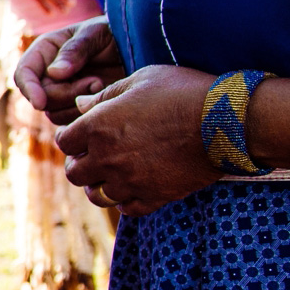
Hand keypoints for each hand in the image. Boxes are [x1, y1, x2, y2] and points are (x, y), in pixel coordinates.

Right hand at [15, 17, 126, 125]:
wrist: (139, 49)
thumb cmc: (115, 33)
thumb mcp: (96, 34)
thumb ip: (75, 50)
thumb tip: (54, 73)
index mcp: (45, 52)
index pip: (23, 74)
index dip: (28, 89)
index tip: (40, 102)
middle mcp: (48, 74)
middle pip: (40, 97)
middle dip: (66, 94)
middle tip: (95, 81)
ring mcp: (62, 92)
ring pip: (54, 112)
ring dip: (78, 103)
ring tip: (101, 85)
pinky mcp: (77, 107)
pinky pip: (71, 121)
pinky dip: (86, 113)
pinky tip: (103, 96)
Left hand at [56, 65, 219, 215]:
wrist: (226, 120)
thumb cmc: (183, 92)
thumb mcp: (141, 80)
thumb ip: (104, 95)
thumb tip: (79, 104)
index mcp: (97, 127)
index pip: (63, 142)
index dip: (71, 138)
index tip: (81, 135)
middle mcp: (107, 158)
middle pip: (74, 173)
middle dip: (80, 164)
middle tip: (92, 157)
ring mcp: (130, 181)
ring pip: (97, 195)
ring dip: (99, 185)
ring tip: (110, 176)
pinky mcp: (154, 196)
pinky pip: (128, 208)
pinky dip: (126, 201)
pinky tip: (132, 189)